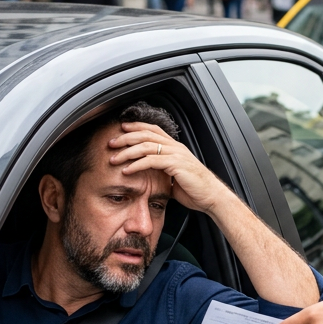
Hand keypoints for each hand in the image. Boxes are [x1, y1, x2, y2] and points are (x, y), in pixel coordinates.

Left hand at [108, 122, 229, 213]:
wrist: (211, 197)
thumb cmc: (195, 189)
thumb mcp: (175, 176)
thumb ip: (163, 171)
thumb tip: (151, 175)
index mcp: (175, 147)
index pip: (153, 130)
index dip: (136, 127)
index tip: (121, 129)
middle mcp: (175, 147)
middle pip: (146, 134)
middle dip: (126, 137)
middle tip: (111, 143)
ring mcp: (176, 154)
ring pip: (146, 146)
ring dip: (127, 151)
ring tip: (114, 158)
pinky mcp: (175, 165)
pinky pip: (151, 161)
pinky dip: (137, 165)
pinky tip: (126, 170)